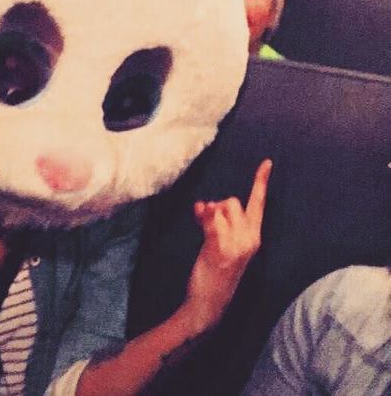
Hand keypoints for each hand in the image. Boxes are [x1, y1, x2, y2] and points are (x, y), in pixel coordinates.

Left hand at [183, 159, 271, 333]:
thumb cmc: (214, 273)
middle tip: (210, 226)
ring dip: (207, 214)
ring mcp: (236, 242)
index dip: (261, 182)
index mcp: (254, 238)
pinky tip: (198, 222)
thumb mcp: (221, 244)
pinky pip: (208, 216)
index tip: (267, 162)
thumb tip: (205, 204)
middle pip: (232, 201)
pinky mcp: (220, 245)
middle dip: (217, 207)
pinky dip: (201, 217)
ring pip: (220, 206)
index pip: (258, 205)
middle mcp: (250, 238)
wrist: (208, 303)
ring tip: (204, 230)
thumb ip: (217, 222)